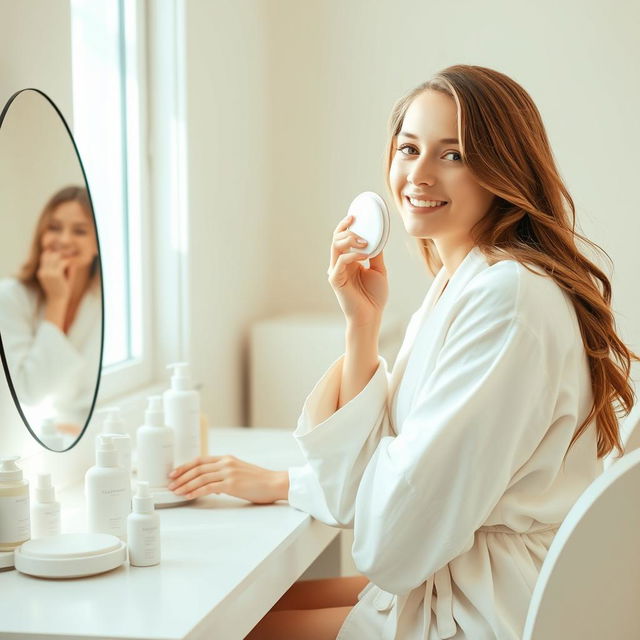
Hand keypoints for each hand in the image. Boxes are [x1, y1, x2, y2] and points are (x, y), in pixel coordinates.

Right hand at [37, 249, 74, 302]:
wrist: (57, 300)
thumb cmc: (57, 290)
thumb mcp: (52, 279)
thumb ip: (54, 269)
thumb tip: (61, 259)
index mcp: (41, 272)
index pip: (44, 256)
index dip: (52, 253)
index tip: (61, 254)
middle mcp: (43, 271)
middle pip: (50, 255)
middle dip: (58, 253)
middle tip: (67, 254)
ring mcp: (49, 272)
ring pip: (56, 257)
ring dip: (64, 258)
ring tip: (69, 260)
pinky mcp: (57, 274)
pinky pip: (63, 263)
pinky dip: (68, 263)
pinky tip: (71, 265)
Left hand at [167, 455, 287, 503]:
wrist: (274, 483)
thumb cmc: (259, 481)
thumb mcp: (240, 472)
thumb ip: (225, 474)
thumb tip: (212, 484)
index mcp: (227, 459)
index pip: (200, 460)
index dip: (185, 466)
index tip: (174, 473)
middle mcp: (226, 463)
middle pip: (197, 468)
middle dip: (181, 476)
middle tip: (170, 483)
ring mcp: (229, 473)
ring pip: (201, 477)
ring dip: (185, 485)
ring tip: (176, 491)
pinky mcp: (232, 484)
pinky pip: (209, 487)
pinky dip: (196, 491)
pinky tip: (188, 496)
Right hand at [328, 214, 388, 326]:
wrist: (371, 316)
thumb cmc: (374, 296)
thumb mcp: (379, 270)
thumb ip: (376, 254)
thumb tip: (378, 236)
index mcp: (348, 260)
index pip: (343, 238)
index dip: (347, 225)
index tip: (355, 215)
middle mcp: (339, 264)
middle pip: (336, 238)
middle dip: (347, 229)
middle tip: (359, 225)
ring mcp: (336, 271)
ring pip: (336, 246)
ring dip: (350, 239)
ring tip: (365, 242)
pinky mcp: (335, 280)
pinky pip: (340, 261)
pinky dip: (352, 255)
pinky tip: (364, 255)